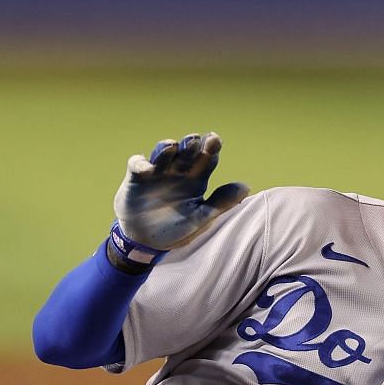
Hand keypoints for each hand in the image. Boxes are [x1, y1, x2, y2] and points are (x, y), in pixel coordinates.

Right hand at [112, 133, 249, 253]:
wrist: (145, 242)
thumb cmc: (176, 229)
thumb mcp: (200, 219)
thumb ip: (221, 202)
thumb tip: (246, 187)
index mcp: (197, 178)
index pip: (207, 158)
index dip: (211, 148)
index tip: (215, 142)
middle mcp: (178, 171)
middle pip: (187, 151)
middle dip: (191, 143)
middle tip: (195, 141)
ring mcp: (158, 172)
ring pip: (163, 151)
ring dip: (167, 146)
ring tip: (172, 147)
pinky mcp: (137, 177)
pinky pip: (137, 164)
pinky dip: (141, 163)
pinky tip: (147, 170)